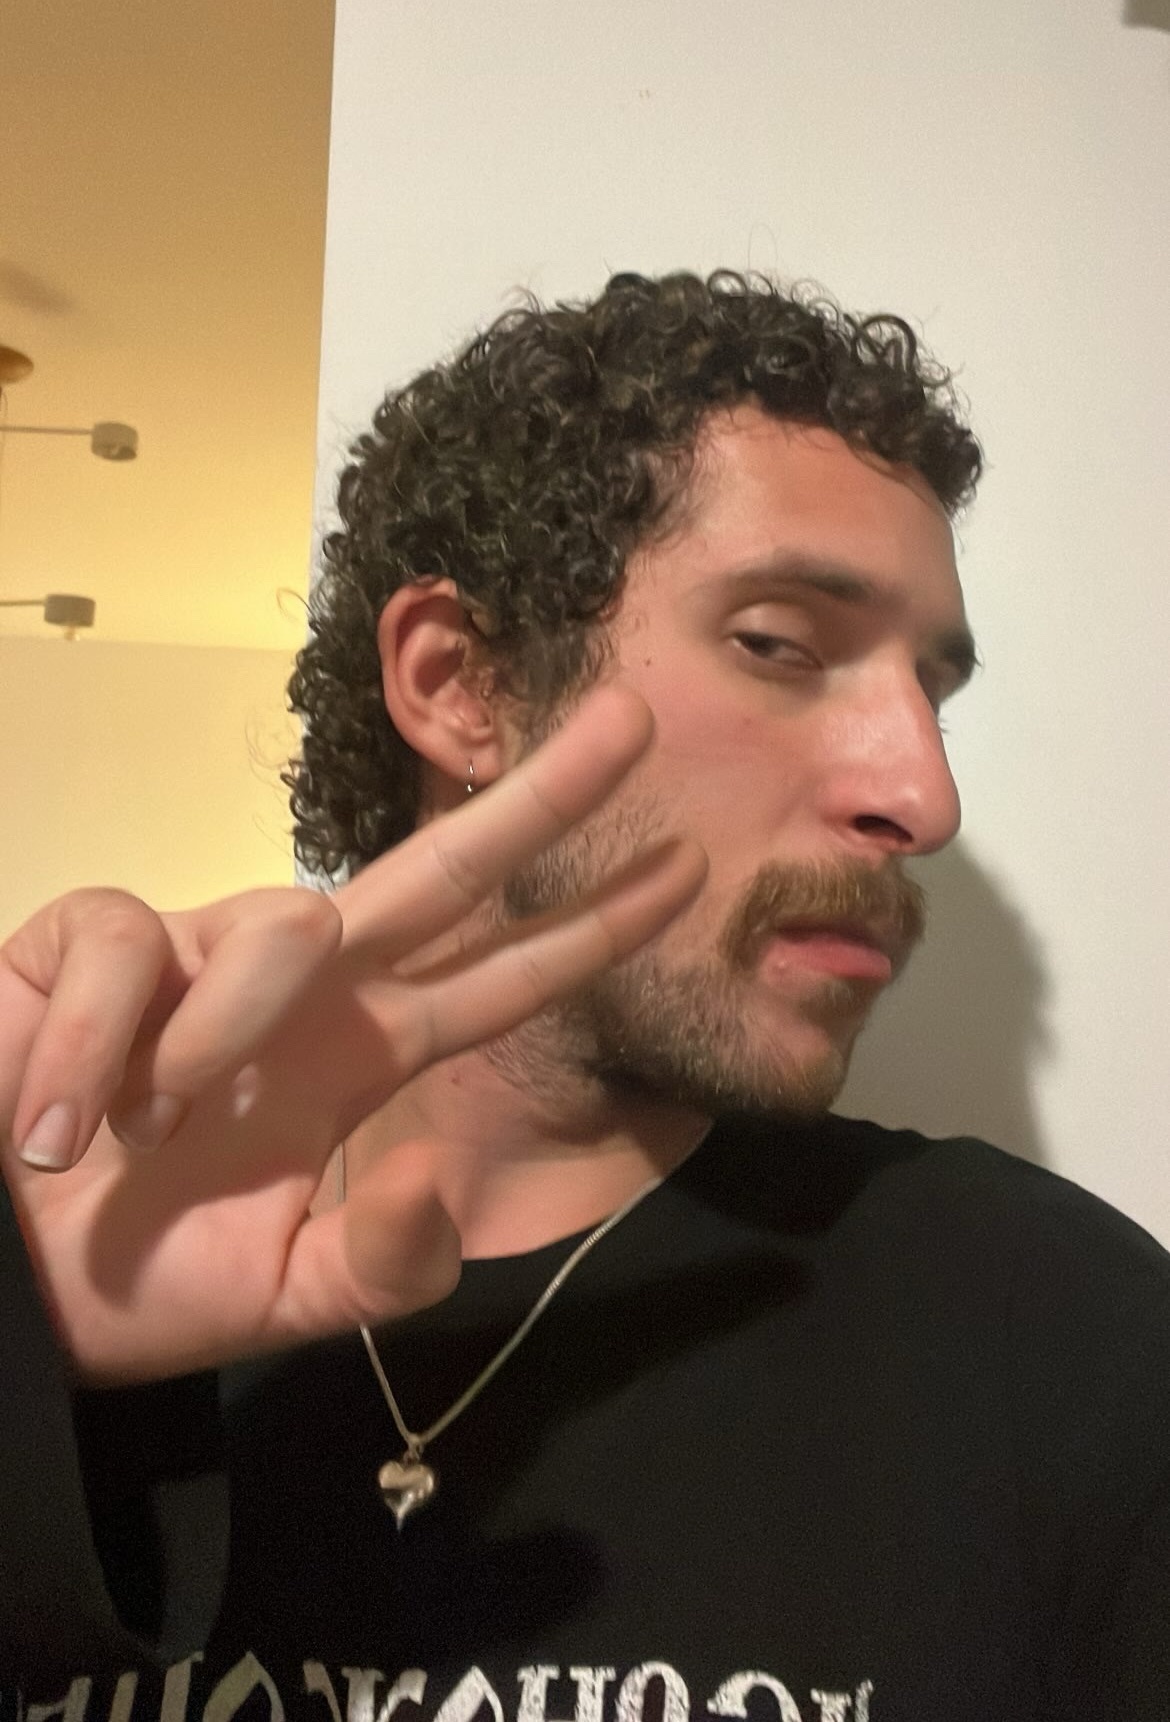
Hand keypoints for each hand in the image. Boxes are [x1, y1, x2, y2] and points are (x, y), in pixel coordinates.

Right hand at [0, 686, 704, 1383]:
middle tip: (637, 720)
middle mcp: (303, 988)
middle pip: (442, 869)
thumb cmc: (136, 1280)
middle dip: (539, 798)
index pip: (502, 979)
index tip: (685, 870)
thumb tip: (427, 1180)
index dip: (590, 928)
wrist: (3, 1291)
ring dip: (229, 1032)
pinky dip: (91, 1045)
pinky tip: (55, 1121)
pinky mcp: (91, 941)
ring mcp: (200, 953)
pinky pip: (128, 945)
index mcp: (363, 1056)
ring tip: (154, 1125)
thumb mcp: (283, 1298)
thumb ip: (380, 1267)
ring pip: (285, 921)